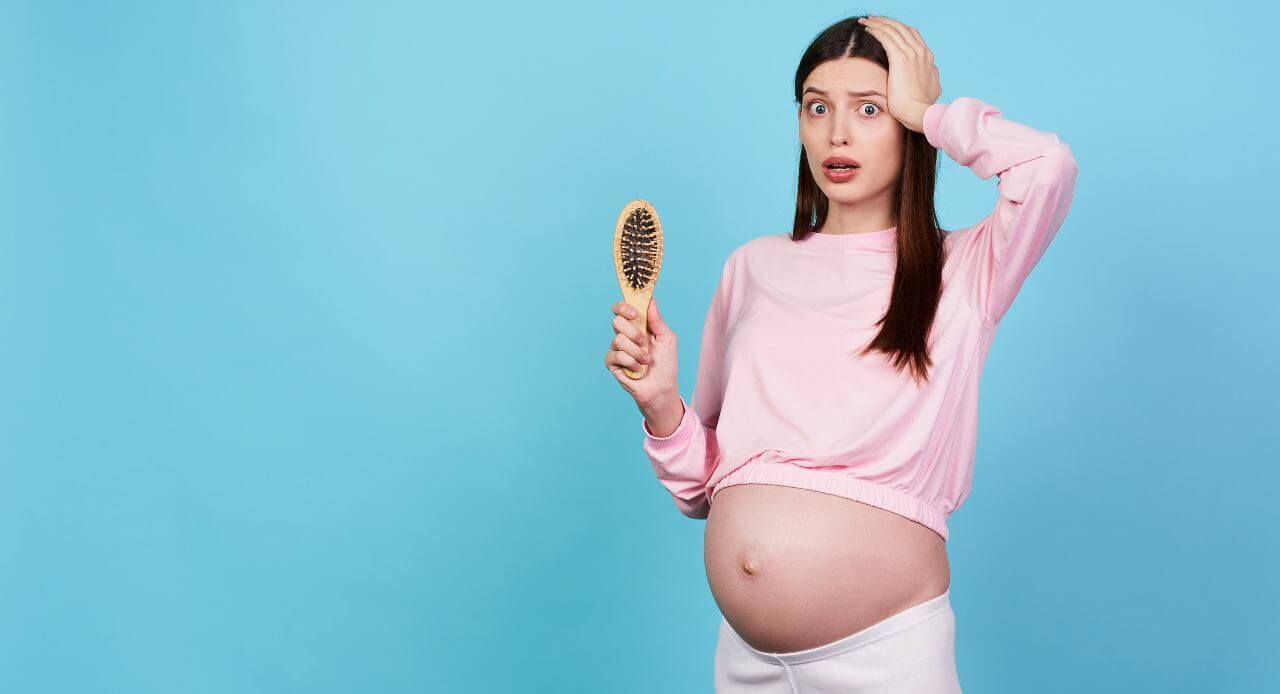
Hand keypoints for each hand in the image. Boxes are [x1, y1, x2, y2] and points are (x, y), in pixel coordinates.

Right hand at [605, 297, 678, 408]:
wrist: (661, 387)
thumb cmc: (666, 363)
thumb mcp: (667, 338)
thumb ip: (657, 320)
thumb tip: (650, 300)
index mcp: (636, 326)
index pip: (621, 309)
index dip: (624, 307)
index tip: (634, 314)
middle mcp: (624, 334)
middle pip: (617, 321)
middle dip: (633, 332)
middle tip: (644, 342)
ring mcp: (616, 348)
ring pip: (618, 339)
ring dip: (637, 352)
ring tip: (646, 360)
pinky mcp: (611, 362)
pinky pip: (617, 355)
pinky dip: (631, 362)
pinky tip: (638, 369)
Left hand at [857, 16, 941, 133]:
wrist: (920, 113)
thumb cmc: (921, 107)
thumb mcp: (931, 88)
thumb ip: (929, 77)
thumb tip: (930, 74)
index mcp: (927, 58)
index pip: (912, 35)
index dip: (897, 29)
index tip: (885, 28)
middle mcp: (922, 52)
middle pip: (902, 28)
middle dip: (886, 21)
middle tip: (872, 19)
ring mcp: (913, 54)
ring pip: (893, 29)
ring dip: (878, 23)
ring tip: (865, 20)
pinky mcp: (901, 59)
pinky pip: (886, 37)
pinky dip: (876, 30)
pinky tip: (867, 28)